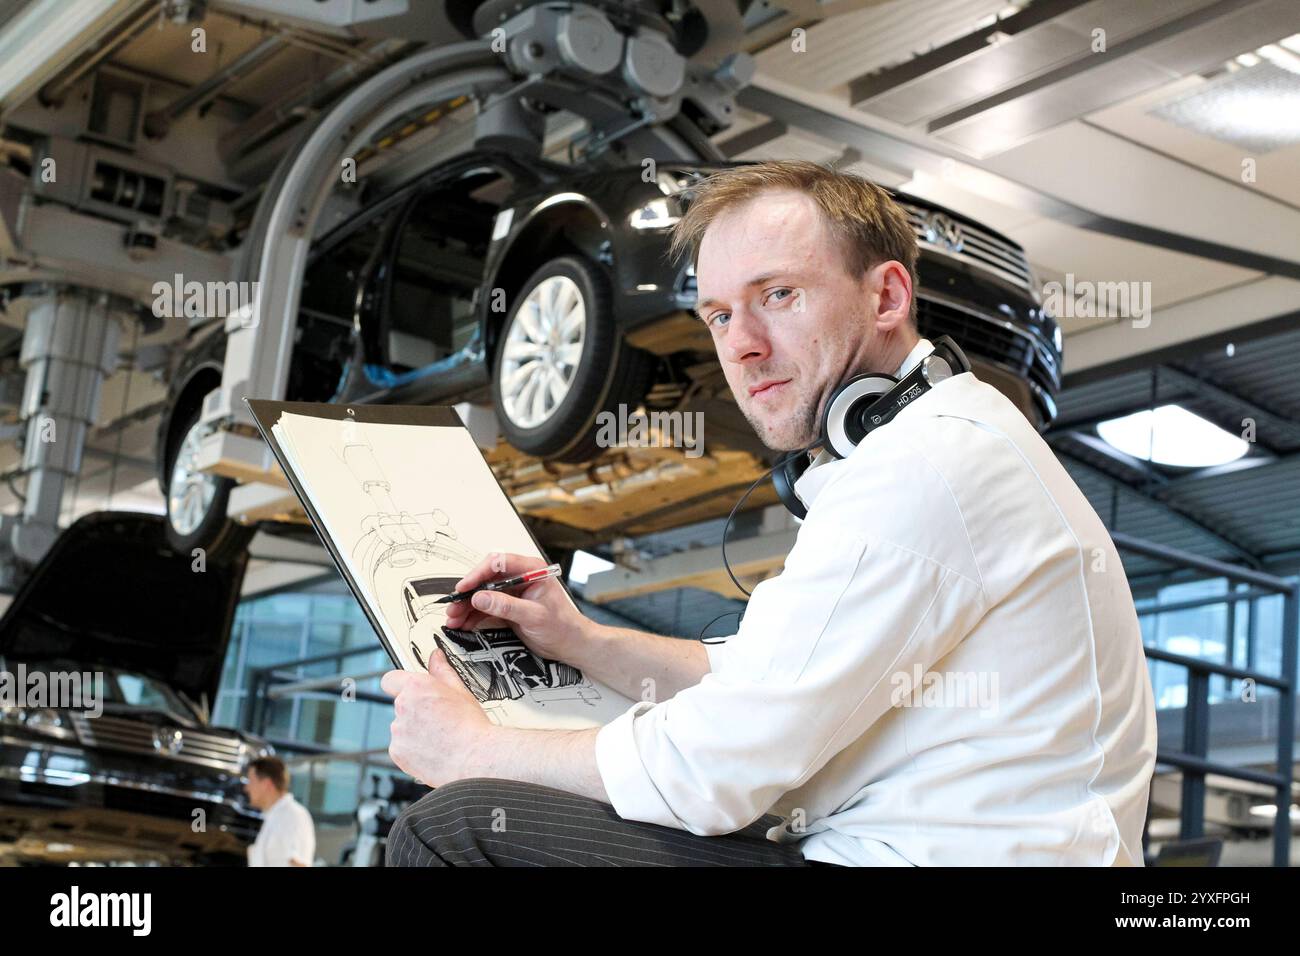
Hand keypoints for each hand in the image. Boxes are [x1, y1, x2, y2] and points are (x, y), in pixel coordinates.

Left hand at [381, 646, 494, 786]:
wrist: (474, 758)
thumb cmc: (471, 726)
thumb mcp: (460, 692)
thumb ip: (442, 671)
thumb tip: (436, 657)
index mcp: (416, 687)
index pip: (391, 679)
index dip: (399, 684)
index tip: (409, 690)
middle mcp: (402, 706)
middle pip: (401, 705)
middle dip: (415, 711)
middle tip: (438, 719)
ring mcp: (398, 731)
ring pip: (402, 728)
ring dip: (414, 731)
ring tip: (439, 738)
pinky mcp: (397, 752)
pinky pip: (401, 747)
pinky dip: (413, 750)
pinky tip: (433, 751)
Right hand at [444, 552, 590, 662]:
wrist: (571, 644)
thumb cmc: (562, 626)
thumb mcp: (533, 615)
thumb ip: (506, 606)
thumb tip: (481, 598)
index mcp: (531, 570)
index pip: (499, 563)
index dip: (478, 573)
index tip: (465, 587)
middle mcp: (520, 578)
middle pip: (486, 578)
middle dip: (468, 593)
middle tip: (454, 606)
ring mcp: (513, 592)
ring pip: (483, 594)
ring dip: (466, 607)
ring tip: (453, 619)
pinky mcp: (508, 607)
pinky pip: (486, 608)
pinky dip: (473, 616)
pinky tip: (463, 624)